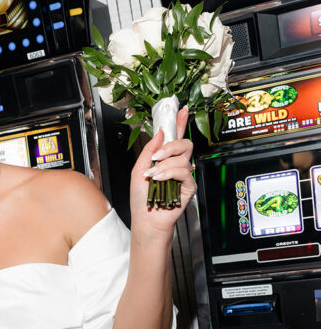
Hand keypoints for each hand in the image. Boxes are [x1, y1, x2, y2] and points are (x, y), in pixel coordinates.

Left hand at [129, 107, 195, 232]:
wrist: (145, 218)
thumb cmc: (141, 197)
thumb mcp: (139, 169)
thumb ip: (149, 150)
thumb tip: (161, 132)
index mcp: (165, 158)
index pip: (175, 136)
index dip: (180, 122)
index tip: (182, 110)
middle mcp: (177, 164)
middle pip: (185, 143)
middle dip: (170, 146)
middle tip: (156, 157)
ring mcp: (184, 175)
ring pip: (183, 157)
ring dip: (165, 165)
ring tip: (154, 176)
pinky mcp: (189, 186)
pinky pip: (184, 171)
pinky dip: (169, 173)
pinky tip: (160, 180)